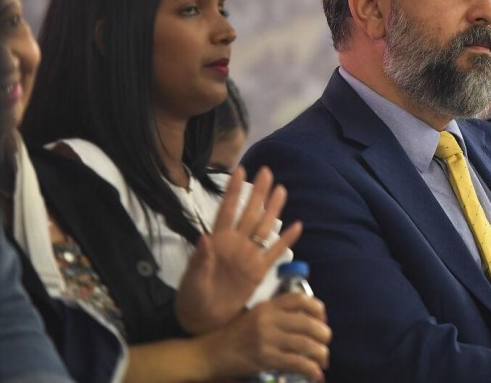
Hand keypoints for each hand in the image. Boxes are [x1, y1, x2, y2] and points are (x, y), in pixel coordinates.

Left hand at [176, 165, 303, 333]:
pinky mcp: (258, 271)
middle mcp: (236, 244)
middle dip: (257, 192)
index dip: (233, 191)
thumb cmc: (193, 298)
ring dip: (273, 209)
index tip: (239, 170)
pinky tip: (297, 225)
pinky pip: (275, 252)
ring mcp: (249, 256)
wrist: (203, 320)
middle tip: (266, 172)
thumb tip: (205, 237)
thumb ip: (201, 260)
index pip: (227, 211)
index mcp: (218, 242)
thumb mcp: (193, 281)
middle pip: (250, 214)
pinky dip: (286, 239)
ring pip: (264, 227)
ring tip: (281, 189)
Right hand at [198, 292, 330, 380]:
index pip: (301, 300)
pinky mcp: (265, 358)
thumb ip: (278, 314)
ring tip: (323, 360)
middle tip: (325, 343)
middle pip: (308, 323)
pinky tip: (316, 374)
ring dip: (321, 353)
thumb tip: (309, 323)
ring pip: (306, 344)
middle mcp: (269, 319)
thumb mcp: (255, 316)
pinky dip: (310, 369)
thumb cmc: (234, 335)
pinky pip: (296, 362)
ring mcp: (267, 339)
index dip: (318, 309)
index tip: (322, 319)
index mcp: (268, 306)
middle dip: (324, 334)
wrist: (210, 354)